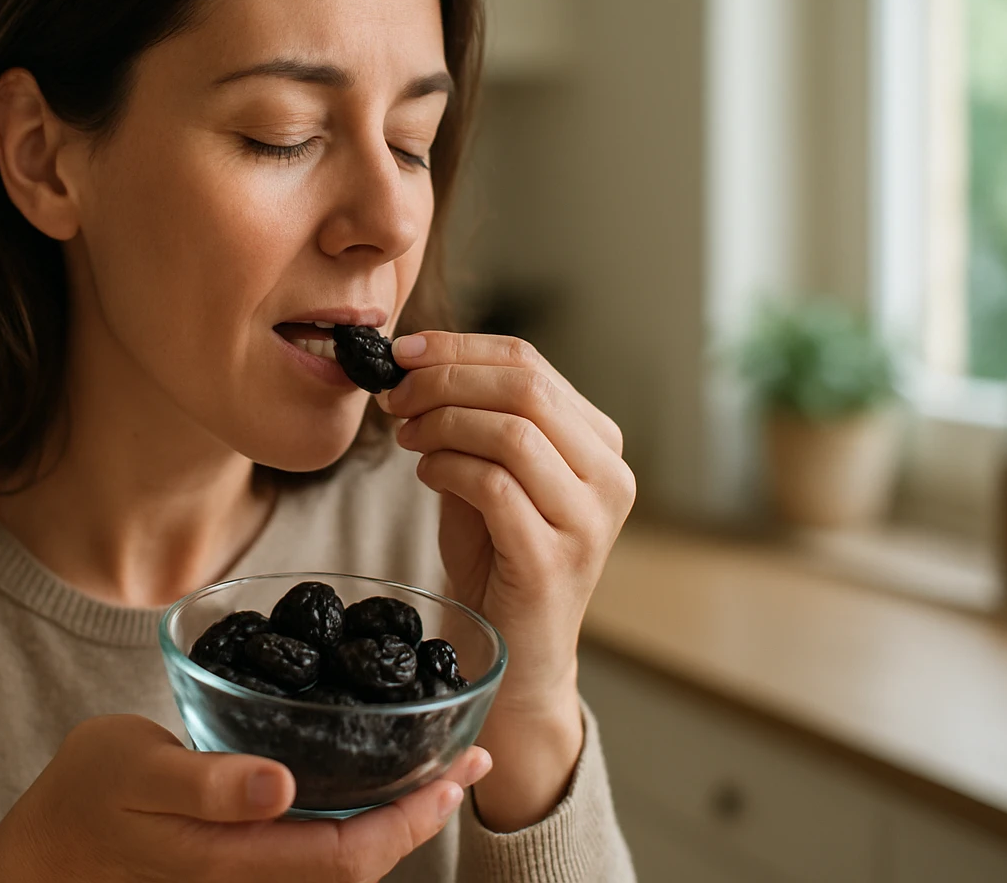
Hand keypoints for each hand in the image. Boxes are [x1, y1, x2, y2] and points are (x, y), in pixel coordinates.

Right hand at [0, 714, 492, 881]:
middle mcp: (252, 878)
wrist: (40, 857)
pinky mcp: (238, 866)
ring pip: (343, 864)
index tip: (456, 773)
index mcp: (235, 858)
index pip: (349, 856)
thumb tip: (280, 786)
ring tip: (437, 770)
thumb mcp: (131, 769)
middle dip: (423, 817)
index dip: (411, 821)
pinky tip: (370, 783)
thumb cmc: (79, 799)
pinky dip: (358, 821)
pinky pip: (316, 855)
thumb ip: (205, 784)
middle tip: (470, 760)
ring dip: (398, 820)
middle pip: (362, 868)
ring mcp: (247, 878)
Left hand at [377, 332, 634, 830]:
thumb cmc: (498, 561)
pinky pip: (493, 485)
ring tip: (406, 435)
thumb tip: (416, 362)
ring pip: (511, 431)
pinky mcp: (554, 558)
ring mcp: (589, 520)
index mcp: (599, 443)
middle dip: (445, 380)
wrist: (517, 658)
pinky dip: (447, 466)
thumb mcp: (488, 474)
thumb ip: (471, 420)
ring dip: (442, 421)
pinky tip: (425, 472)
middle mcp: (609, 475)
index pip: (530, 362)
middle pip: (524, 387)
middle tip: (396, 395)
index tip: (403, 352)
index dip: (459, 348)